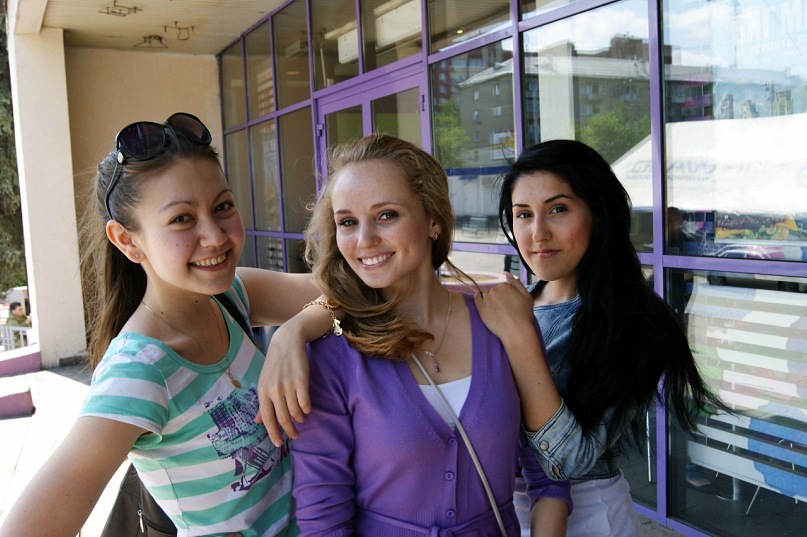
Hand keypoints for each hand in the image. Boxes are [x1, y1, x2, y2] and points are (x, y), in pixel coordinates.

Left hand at [255, 321, 310, 446]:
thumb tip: (256, 421)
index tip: (278, 443)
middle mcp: (274, 390)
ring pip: (295, 412)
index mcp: (262, 391)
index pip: (266, 418)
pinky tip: (307, 409)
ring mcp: (287, 386)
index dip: (272, 432)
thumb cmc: (275, 364)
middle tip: (295, 436)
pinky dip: (306, 409)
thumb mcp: (264, 382)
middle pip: (282, 418)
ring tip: (302, 419)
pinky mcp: (301, 381)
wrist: (287, 342)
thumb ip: (262, 402)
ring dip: (300, 418)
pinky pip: (305, 402)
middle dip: (289, 430)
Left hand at [474, 273, 534, 340]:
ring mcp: (487, 300)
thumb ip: (516, 283)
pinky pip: (477, 299)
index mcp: (505, 286)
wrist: (517, 330)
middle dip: (497, 297)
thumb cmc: (524, 314)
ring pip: (485, 295)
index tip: (508, 302)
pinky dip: (477, 296)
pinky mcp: (481, 309)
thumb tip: (507, 273)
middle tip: (503, 307)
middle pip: (494, 291)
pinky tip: (478, 296)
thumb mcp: (526, 295)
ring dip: (489, 298)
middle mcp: (494, 291)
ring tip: (495, 308)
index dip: (506, 294)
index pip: (503, 287)